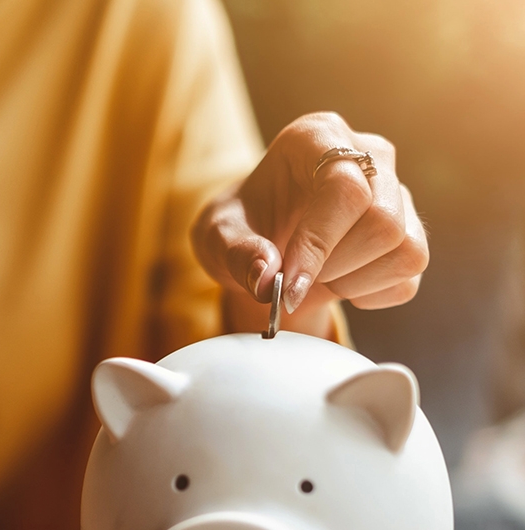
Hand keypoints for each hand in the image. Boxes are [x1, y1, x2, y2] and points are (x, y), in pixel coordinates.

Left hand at [192, 112, 428, 334]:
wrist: (262, 245)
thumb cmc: (240, 228)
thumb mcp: (216, 237)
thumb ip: (235, 253)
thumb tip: (266, 278)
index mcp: (317, 136)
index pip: (343, 187)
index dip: (319, 243)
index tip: (289, 283)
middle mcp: (369, 154)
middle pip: (383, 221)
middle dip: (334, 265)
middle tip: (294, 275)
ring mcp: (397, 191)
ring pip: (406, 249)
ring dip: (352, 281)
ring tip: (316, 274)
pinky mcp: (411, 230)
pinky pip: (409, 275)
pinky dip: (370, 294)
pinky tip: (339, 282)